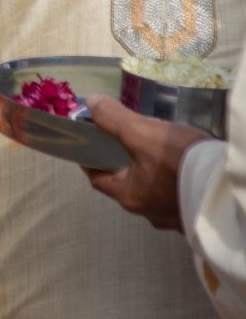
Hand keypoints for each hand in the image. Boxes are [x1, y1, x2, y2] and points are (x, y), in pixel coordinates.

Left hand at [84, 95, 213, 229]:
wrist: (228, 191)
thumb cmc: (181, 163)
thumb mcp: (142, 134)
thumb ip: (113, 118)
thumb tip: (91, 103)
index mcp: (128, 196)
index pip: (97, 176)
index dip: (90, 156)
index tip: (90, 138)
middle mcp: (146, 212)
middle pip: (125, 182)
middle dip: (122, 160)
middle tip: (126, 137)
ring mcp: (172, 216)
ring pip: (151, 188)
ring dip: (149, 170)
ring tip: (156, 147)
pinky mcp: (192, 213)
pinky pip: (175, 194)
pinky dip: (171, 179)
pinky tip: (181, 165)